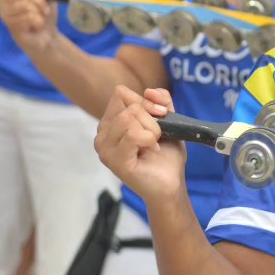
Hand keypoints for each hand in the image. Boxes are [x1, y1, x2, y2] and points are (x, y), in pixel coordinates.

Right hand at [0, 0, 59, 52]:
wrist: (47, 34)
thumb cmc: (44, 11)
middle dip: (39, 0)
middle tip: (46, 7)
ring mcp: (4, 13)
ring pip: (24, 5)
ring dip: (40, 10)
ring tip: (42, 16)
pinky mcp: (10, 26)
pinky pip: (27, 18)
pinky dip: (39, 21)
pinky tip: (37, 25)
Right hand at [95, 86, 187, 206]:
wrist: (172, 183)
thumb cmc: (166, 154)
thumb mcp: (168, 121)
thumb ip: (161, 101)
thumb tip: (150, 91)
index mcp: (110, 122)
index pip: (121, 94)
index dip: (145, 101)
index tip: (159, 115)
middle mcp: (102, 134)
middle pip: (128, 106)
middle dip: (152, 119)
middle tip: (158, 137)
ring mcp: (105, 149)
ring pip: (128, 118)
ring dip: (152, 130)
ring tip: (154, 145)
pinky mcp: (115, 161)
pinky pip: (132, 135)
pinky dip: (149, 140)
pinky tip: (152, 150)